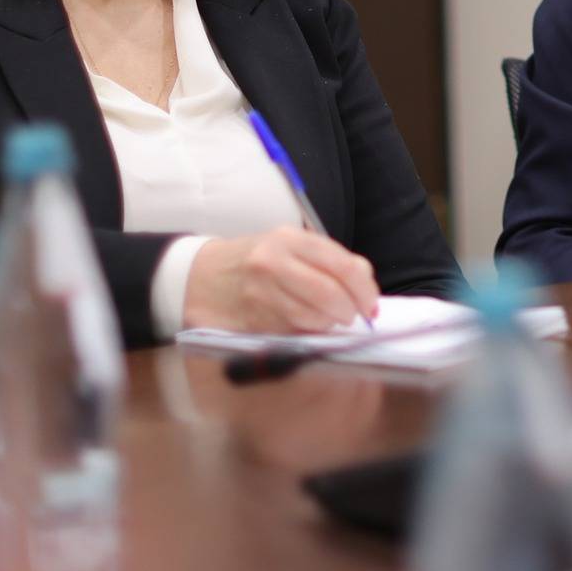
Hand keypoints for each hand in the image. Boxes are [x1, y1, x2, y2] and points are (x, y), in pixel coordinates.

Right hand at [183, 227, 378, 333]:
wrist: (201, 277)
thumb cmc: (256, 261)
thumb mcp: (289, 245)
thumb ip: (327, 258)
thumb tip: (364, 283)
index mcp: (289, 239)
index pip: (342, 265)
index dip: (364, 288)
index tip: (371, 301)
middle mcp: (274, 263)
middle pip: (330, 293)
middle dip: (351, 310)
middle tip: (355, 315)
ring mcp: (261, 293)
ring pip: (314, 316)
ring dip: (331, 323)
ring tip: (331, 319)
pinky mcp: (253, 319)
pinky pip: (294, 330)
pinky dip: (310, 331)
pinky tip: (310, 325)